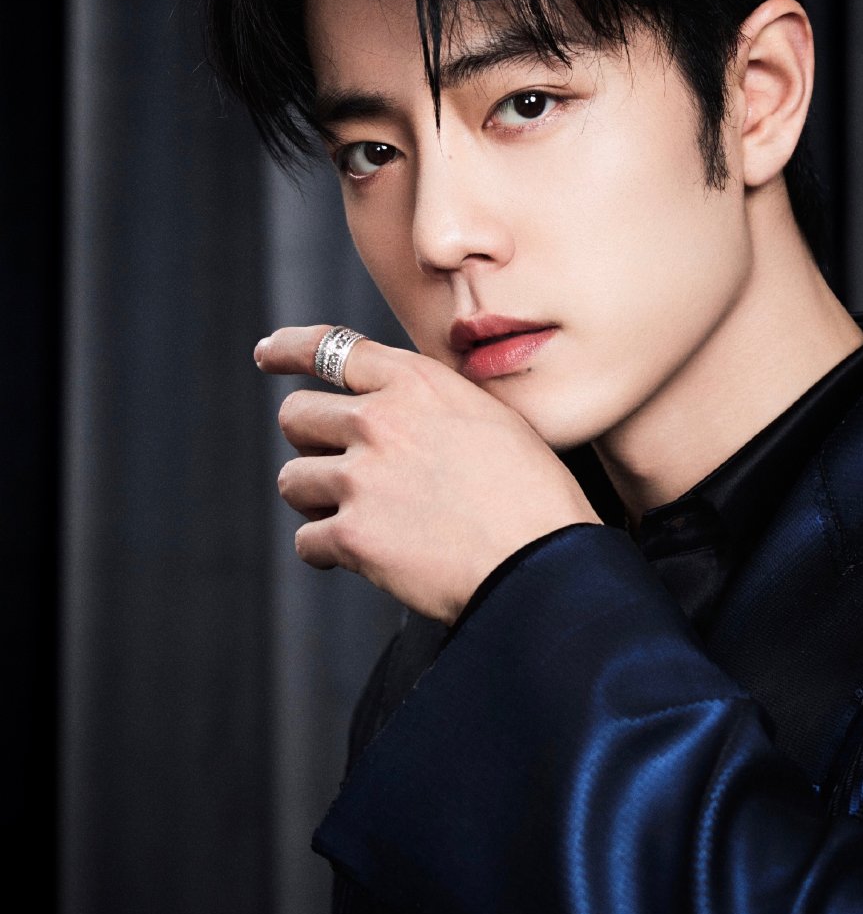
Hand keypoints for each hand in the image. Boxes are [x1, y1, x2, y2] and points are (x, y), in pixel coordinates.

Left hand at [255, 324, 602, 624]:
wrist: (542, 564)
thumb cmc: (534, 498)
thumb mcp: (492, 419)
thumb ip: (435, 406)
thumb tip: (403, 414)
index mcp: (418, 384)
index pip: (331, 349)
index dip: (290, 350)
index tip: (268, 356)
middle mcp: (380, 421)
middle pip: (297, 417)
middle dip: (312, 445)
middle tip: (341, 472)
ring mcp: (361, 477)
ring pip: (294, 480)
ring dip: (318, 501)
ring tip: (363, 519)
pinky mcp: (352, 536)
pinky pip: (307, 540)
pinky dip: (328, 552)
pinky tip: (363, 558)